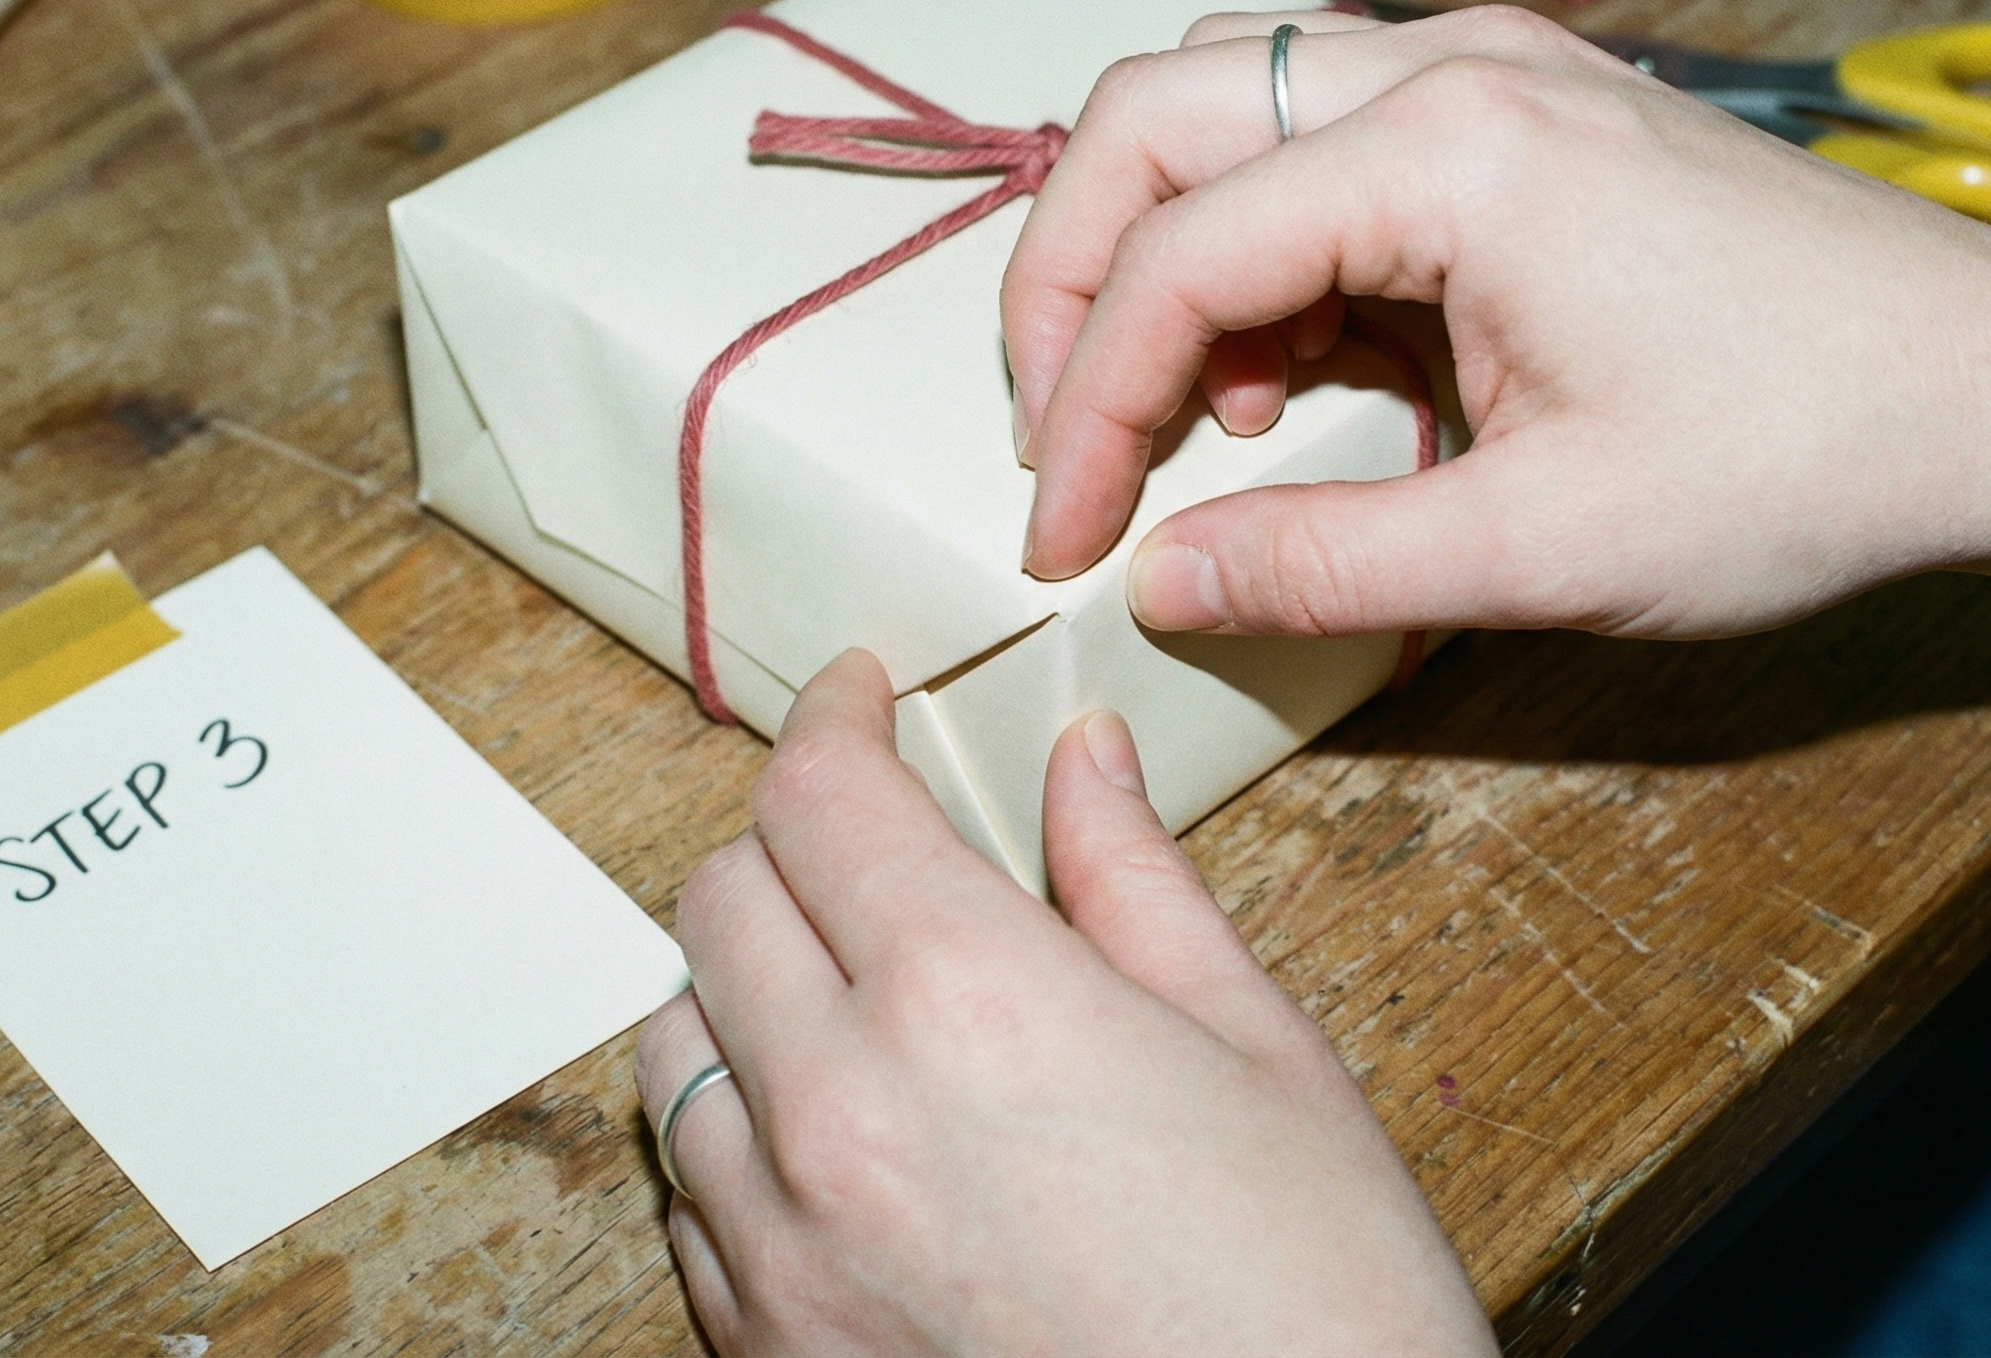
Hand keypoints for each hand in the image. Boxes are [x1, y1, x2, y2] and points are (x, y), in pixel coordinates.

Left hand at [633, 650, 1494, 1356]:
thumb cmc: (1316, 1304)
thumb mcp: (1260, 1050)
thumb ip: (1136, 883)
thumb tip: (1083, 760)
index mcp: (969, 1000)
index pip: (819, 796)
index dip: (834, 716)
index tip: (860, 699)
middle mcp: (839, 1114)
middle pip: (718, 901)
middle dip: (787, 840)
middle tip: (870, 840)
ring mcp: (785, 1249)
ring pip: (674, 1049)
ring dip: (742, 989)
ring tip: (847, 992)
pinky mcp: (768, 1353)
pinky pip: (693, 1202)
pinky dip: (741, 1140)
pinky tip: (844, 1142)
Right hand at [1002, 4, 1990, 637]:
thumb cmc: (1809, 455)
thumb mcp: (1546, 548)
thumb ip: (1321, 561)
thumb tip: (1156, 583)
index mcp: (1449, 152)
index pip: (1173, 257)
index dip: (1084, 407)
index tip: (1065, 536)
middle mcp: (1454, 69)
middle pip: (1156, 118)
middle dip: (1075, 282)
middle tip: (1067, 438)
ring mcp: (1498, 74)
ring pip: (1231, 105)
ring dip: (1172, 247)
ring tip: (1203, 413)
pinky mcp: (1531, 113)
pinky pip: (1329, 138)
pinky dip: (1274, 244)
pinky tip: (1315, 371)